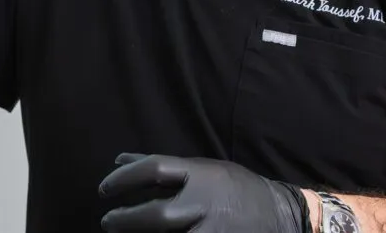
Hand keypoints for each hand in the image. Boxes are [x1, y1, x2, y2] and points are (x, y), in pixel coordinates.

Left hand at [98, 153, 311, 231]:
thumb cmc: (233, 187)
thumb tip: (119, 160)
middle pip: (158, 214)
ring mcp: (212, 230)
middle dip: (127, 220)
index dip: (124, 178)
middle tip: (108, 221)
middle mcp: (205, 202)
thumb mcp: (201, 168)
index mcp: (199, 174)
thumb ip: (160, 166)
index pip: (154, 169)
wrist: (281, 215)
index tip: (104, 189)